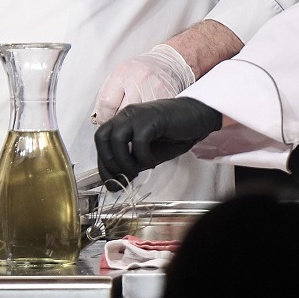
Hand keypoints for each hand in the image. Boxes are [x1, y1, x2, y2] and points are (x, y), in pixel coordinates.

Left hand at [91, 44, 196, 121]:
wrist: (170, 62)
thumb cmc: (142, 70)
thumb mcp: (120, 75)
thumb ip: (108, 94)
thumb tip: (99, 119)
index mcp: (122, 72)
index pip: (106, 103)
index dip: (103, 117)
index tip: (105, 121)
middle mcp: (138, 78)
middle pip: (122, 112)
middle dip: (119, 122)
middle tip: (120, 125)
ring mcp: (154, 87)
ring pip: (138, 119)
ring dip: (134, 125)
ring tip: (134, 123)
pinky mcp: (168, 97)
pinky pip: (153, 118)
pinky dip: (148, 123)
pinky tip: (147, 120)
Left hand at [94, 98, 223, 182]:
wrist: (197, 116)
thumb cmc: (174, 132)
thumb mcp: (149, 153)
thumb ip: (134, 162)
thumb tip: (120, 178)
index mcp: (123, 122)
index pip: (101, 141)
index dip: (103, 164)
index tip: (110, 182)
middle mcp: (126, 115)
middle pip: (101, 137)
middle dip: (108, 163)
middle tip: (121, 178)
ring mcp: (137, 115)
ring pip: (116, 138)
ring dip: (123, 161)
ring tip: (135, 171)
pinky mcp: (151, 118)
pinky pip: (138, 140)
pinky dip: (143, 156)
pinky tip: (152, 161)